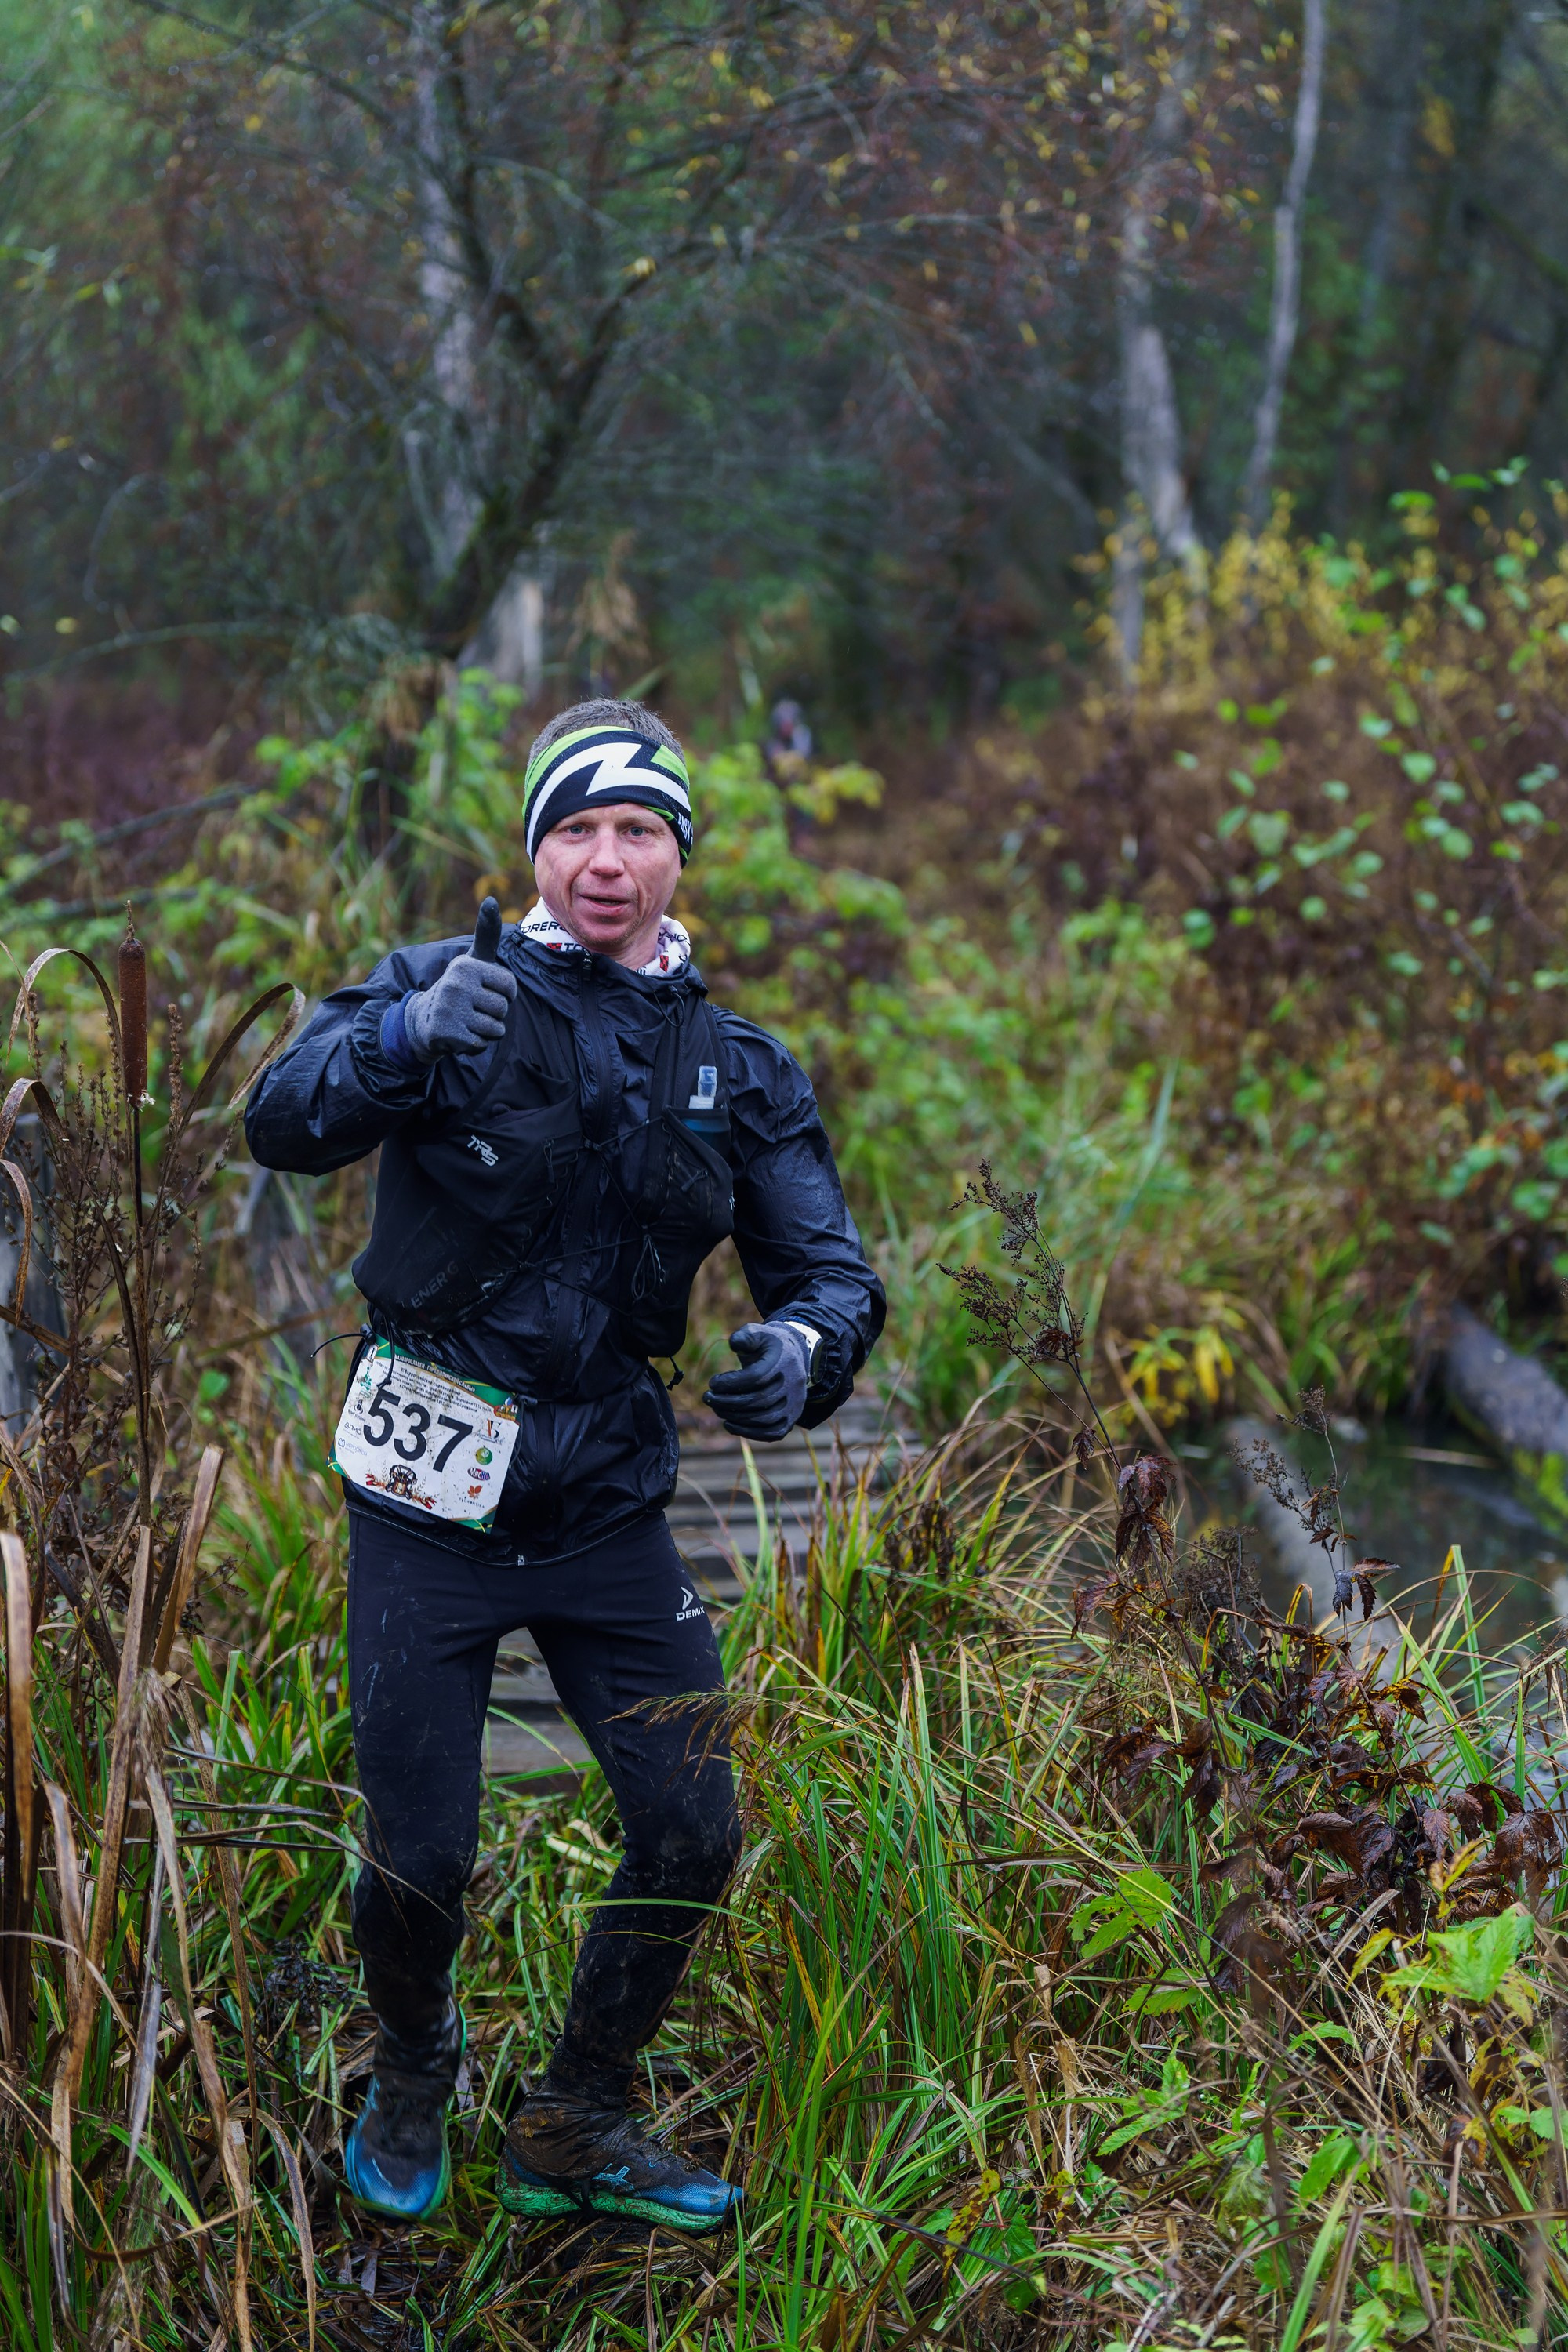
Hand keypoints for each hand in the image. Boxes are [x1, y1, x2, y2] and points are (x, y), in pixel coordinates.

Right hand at [403, 901, 516, 1061]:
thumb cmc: (460, 986)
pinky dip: (475, 1044)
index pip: (510, 986)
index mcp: (466, 966)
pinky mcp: (446, 1033)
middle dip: (494, 1013)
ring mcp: (450, 1009)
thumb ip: (487, 932)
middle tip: (473, 1008)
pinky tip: (460, 1034)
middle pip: (503, 1008)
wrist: (425, 1018)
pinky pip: (481, 1044)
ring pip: (495, 1029)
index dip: (504, 994)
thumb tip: (490, 900)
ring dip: (486, 1030)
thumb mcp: (475, 959)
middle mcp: (455, 984)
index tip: (485, 990)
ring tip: (468, 1020)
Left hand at [703, 1321, 813, 1441]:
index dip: (731, 1382)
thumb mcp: (757, 1334)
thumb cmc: (768, 1346)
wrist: (794, 1358)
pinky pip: (772, 1432)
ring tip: (716, 1408)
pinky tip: (729, 1424)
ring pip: (764, 1419)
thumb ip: (744, 1336)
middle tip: (708, 1398)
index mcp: (783, 1362)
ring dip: (735, 1417)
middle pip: (758, 1400)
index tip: (713, 1382)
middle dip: (727, 1401)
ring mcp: (794, 1404)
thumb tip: (734, 1343)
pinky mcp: (791, 1418)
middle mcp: (793, 1385)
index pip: (756, 1377)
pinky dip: (749, 1432)